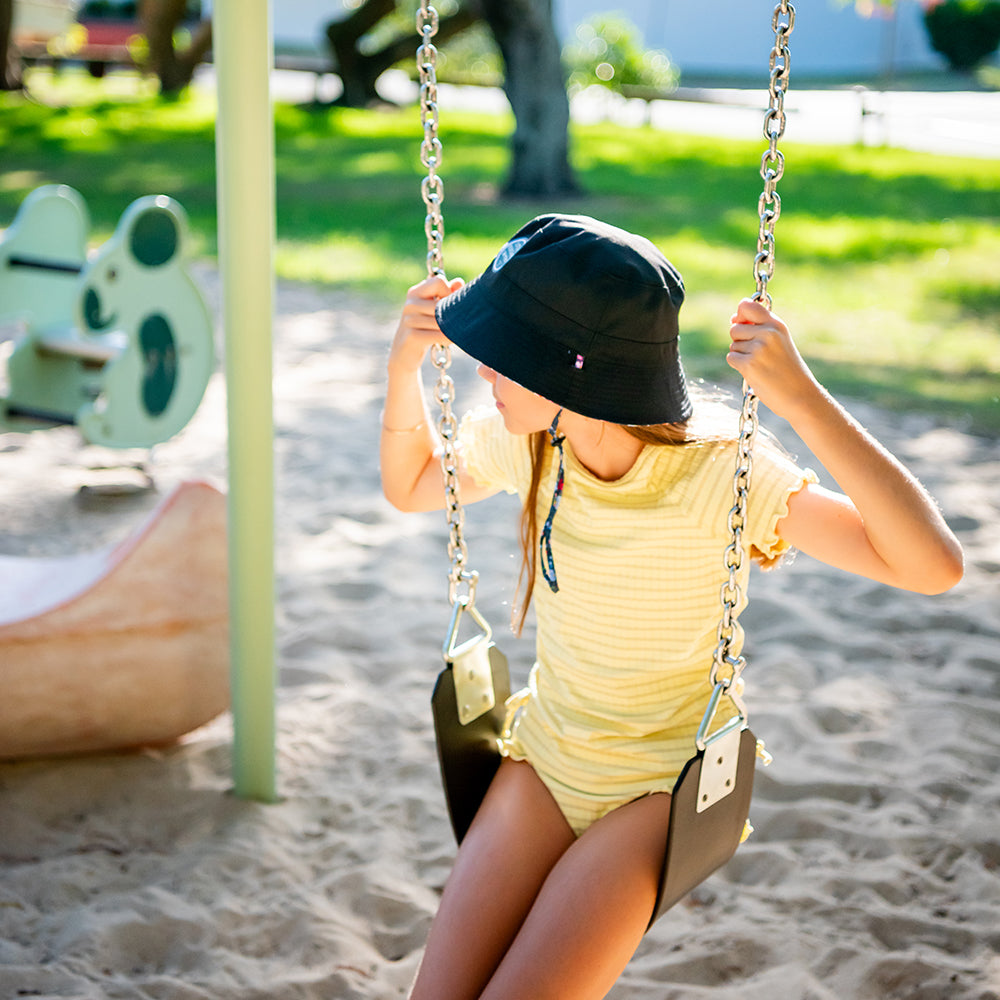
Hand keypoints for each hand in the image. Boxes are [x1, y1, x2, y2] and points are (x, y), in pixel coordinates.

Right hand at [389, 274, 464, 373]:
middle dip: (452, 315)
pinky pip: (439, 335)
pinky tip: (446, 341)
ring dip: (451, 329)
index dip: (449, 293)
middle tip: (453, 324)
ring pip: (442, 320)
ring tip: (450, 334)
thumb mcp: (434, 309)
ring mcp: (409, 319)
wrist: (404, 354)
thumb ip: (447, 294)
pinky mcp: (412, 336)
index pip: (440, 281)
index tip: (448, 305)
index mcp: (415, 292)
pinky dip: (447, 339)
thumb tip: (459, 282)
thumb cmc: (424, 329)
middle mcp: (410, 303)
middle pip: (443, 303)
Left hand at [726, 297, 818, 420]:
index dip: (740, 314)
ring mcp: (758, 348)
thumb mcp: (780, 341)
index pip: (747, 305)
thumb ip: (760, 327)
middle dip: (740, 341)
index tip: (743, 323)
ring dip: (741, 356)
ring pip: (733, 345)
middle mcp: (768, 333)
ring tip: (761, 365)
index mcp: (777, 325)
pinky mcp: (749, 364)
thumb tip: (734, 318)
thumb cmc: (787, 369)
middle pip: (735, 328)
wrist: (800, 395)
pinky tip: (755, 372)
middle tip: (759, 354)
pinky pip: (731, 358)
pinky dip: (739, 366)